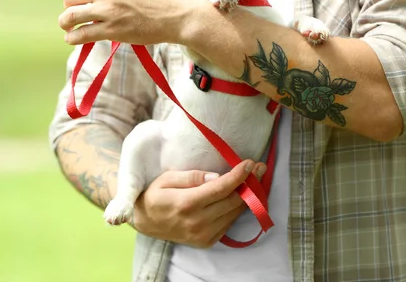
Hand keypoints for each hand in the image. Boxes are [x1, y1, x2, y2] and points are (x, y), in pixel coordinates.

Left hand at [58, 0, 207, 44]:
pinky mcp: (111, 29)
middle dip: (70, 6)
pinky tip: (71, 39)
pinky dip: (72, 38)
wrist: (181, 14)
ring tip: (67, 28)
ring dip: (65, 22)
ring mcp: (107, 9)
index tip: (100, 4)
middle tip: (74, 15)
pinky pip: (82, 34)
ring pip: (71, 15)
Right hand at [132, 160, 266, 247]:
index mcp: (187, 203)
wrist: (146, 222)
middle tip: (260, 168)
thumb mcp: (167, 178)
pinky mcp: (207, 241)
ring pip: (234, 213)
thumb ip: (192, 177)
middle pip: (233, 201)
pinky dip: (237, 208)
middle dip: (250, 183)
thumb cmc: (155, 195)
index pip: (221, 188)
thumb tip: (217, 177)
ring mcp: (203, 235)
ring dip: (248, 196)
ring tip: (255, 180)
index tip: (251, 163)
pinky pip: (229, 223)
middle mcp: (198, 222)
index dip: (239, 175)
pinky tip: (241, 195)